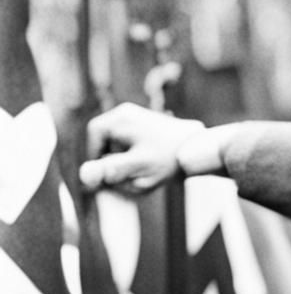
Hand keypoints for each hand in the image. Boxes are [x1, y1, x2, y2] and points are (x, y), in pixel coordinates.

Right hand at [78, 102, 204, 193]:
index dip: (98, 162)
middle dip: (114, 163)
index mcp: (118, 119)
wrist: (204, 150)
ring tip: (146, 174)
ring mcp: (138, 118)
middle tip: (130, 179)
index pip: (92, 141)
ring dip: (127, 164)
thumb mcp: (138, 168)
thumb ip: (110, 171)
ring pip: (120, 147)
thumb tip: (83, 175)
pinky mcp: (149, 127)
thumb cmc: (170, 158)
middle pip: (105, 143)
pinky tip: (154, 170)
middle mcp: (125, 113)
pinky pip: (133, 146)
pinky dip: (139, 160)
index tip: (109, 178)